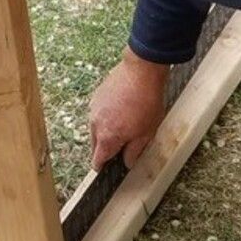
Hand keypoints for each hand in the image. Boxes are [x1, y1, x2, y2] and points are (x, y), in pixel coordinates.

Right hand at [89, 51, 169, 169]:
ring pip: (96, 128)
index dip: (103, 167)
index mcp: (107, 138)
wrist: (141, 71)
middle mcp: (96, 124)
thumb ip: (134, 151)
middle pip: (95, 145)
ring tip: (125, 124)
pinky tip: (122, 110)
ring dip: (106, 131)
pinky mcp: (97, 96)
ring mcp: (94, 109)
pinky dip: (106, 116)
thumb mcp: (147, 133)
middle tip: (122, 146)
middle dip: (106, 149)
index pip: (97, 161)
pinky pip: (98, 113)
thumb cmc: (146, 102)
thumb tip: (127, 162)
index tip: (107, 169)